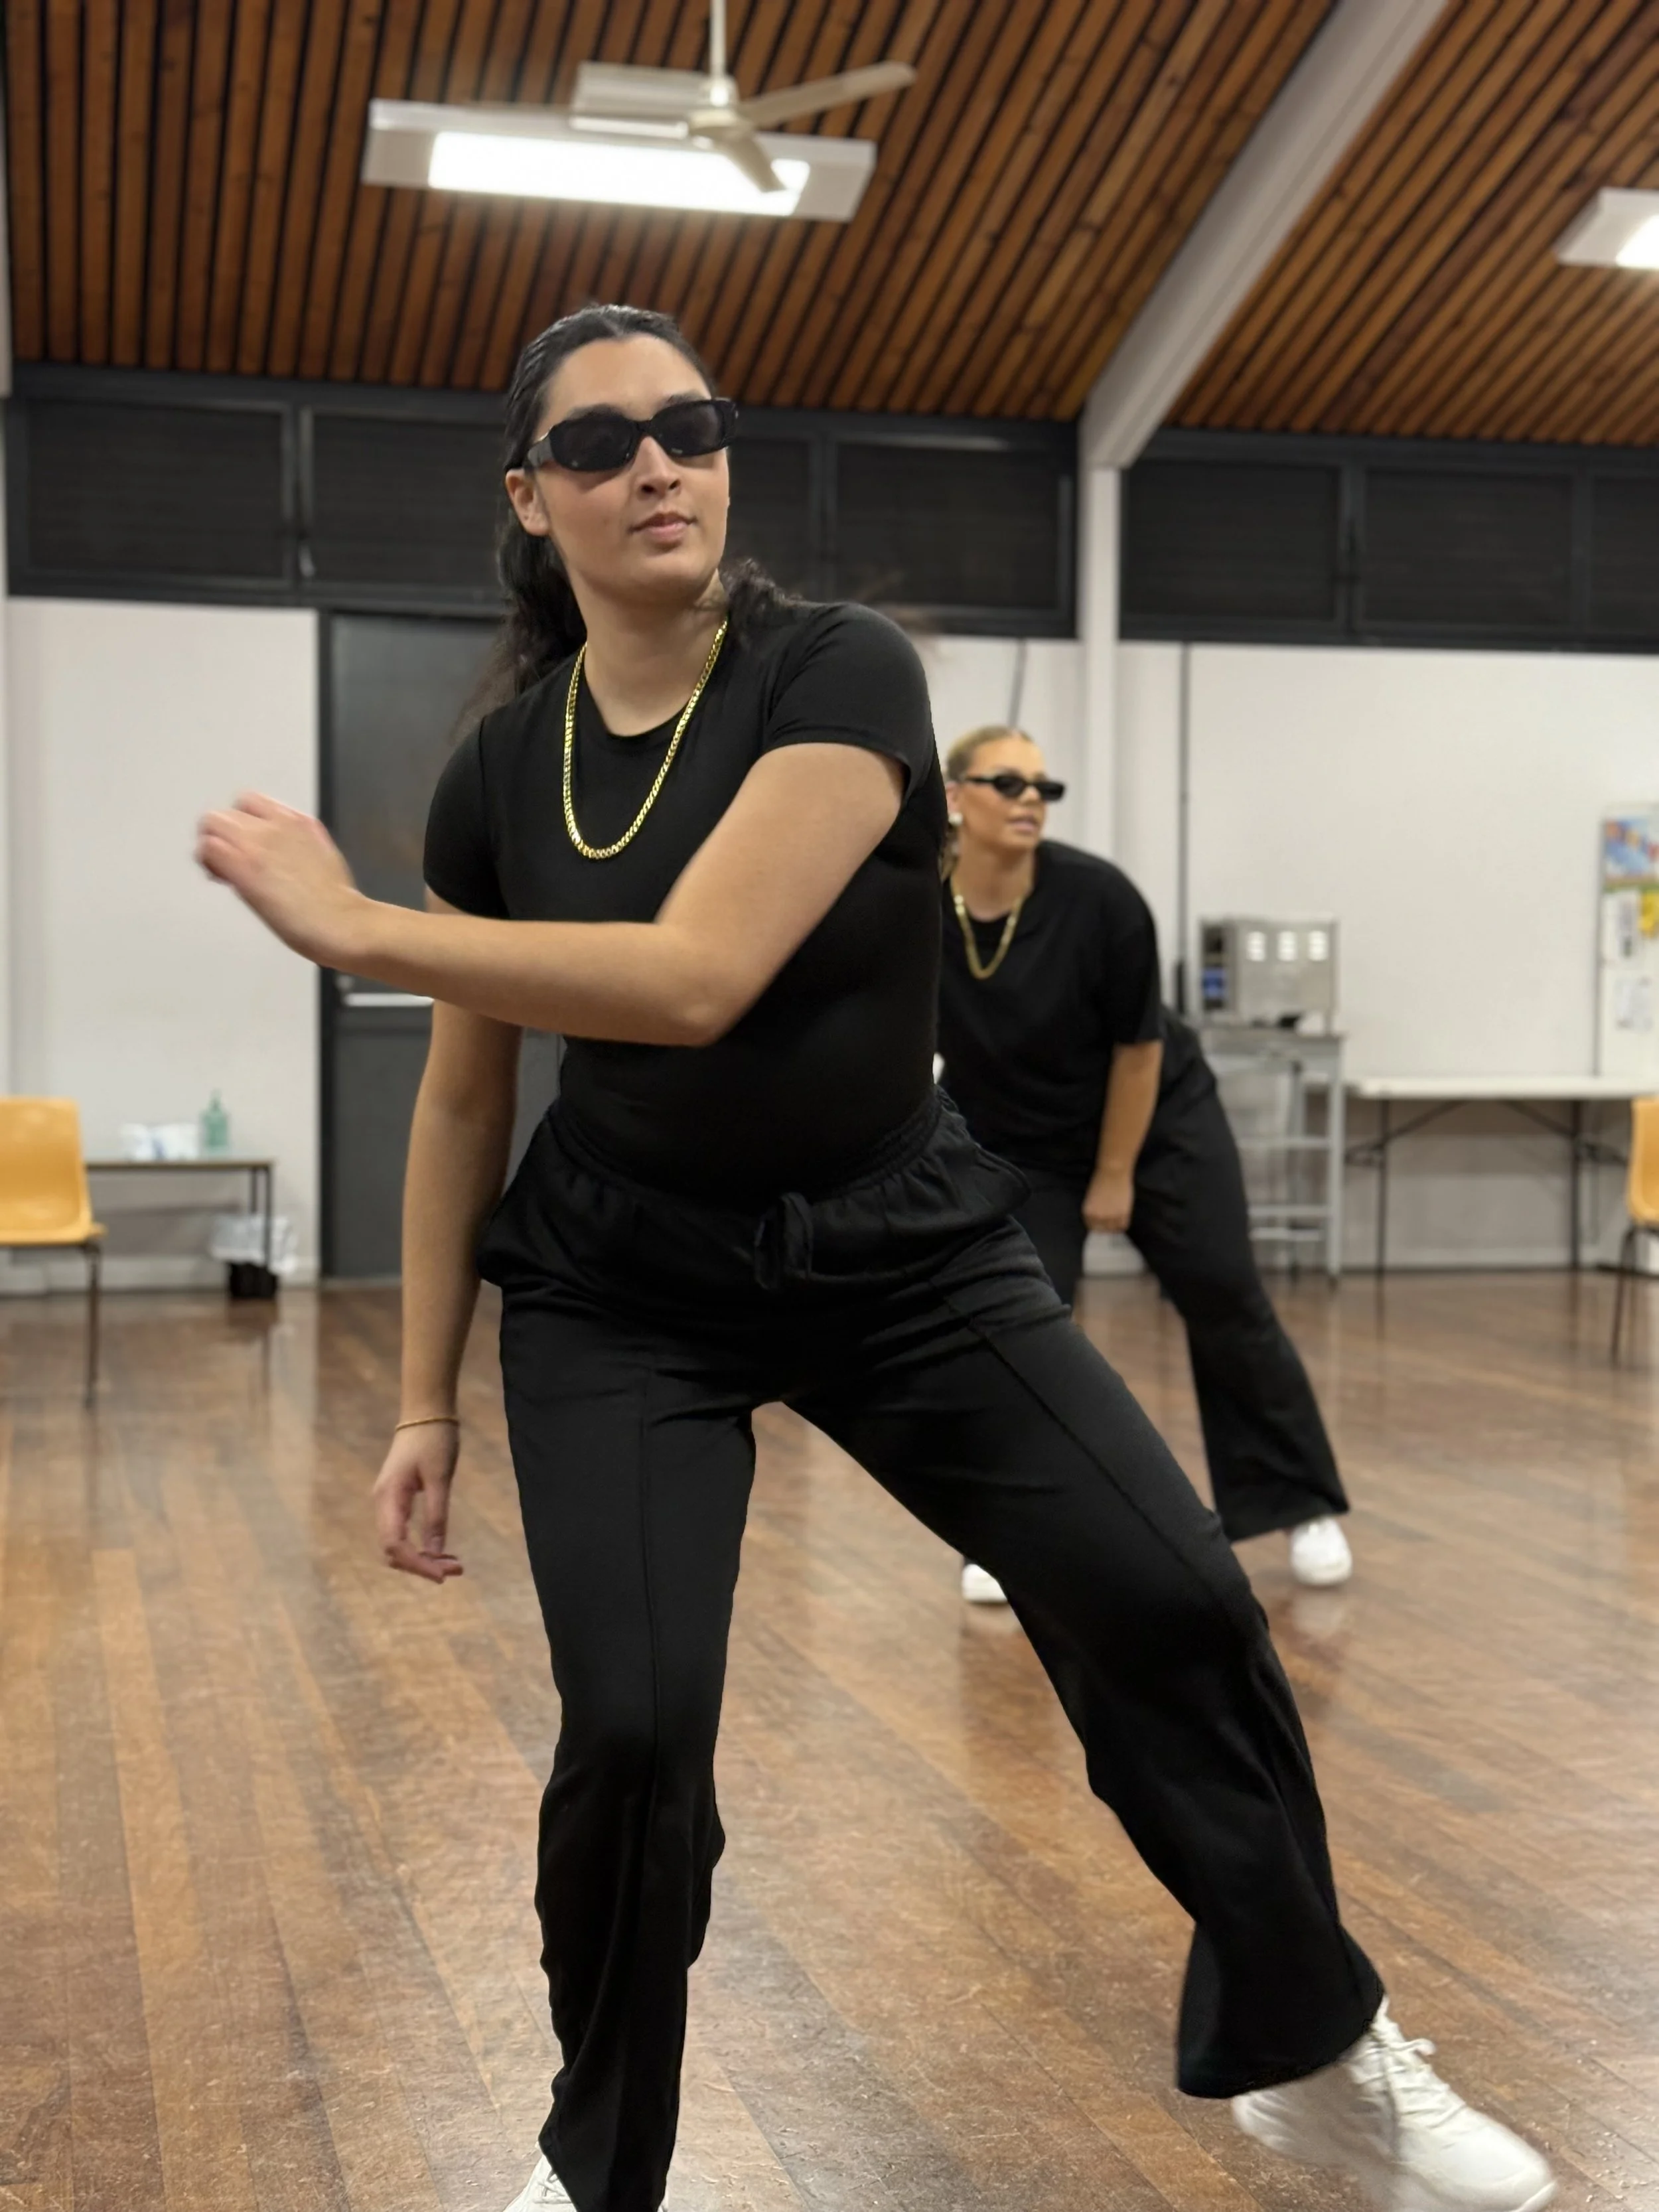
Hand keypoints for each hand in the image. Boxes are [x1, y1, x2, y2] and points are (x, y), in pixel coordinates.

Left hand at [197, 792, 366, 966]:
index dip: (242, 825)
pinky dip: (208, 861)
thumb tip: (277, 859)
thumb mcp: (321, 859)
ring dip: (211, 845)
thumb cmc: (337, 904)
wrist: (342, 921)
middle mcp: (277, 822)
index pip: (252, 804)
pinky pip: (207, 847)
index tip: (247, 849)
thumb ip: (296, 848)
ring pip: (212, 822)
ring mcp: (259, 840)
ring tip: (222, 872)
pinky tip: (223, 880)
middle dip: (222, 835)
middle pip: (227, 812)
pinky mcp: (243, 863)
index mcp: (298, 821)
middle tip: (227, 862)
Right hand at [372, 1423, 463, 1583]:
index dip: (417, 1564)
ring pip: (398, 1543)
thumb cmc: (434, 1440)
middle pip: (393, 1550)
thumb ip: (437, 1516)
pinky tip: (441, 1551)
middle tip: (456, 1570)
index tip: (443, 1575)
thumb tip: (436, 1553)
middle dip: (421, 1565)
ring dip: (423, 1557)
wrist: (425, 1413)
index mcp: (389, 1498)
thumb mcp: (441, 1478)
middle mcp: (382, 1504)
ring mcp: (387, 1502)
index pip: (395, 1545)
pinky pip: (403, 1532)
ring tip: (454, 1564)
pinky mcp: (397, 1499)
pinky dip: (421, 1545)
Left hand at [1083, 1168, 1133, 1234]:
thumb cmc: (1100, 1180)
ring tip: (1117, 1219)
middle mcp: (1098, 1217)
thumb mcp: (1092, 1198)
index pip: (1091, 1227)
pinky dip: (1123, 1224)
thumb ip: (1095, 1210)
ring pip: (1113, 1229)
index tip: (1101, 1223)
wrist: (1112, 1171)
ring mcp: (1111, 1217)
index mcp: (1088, 1213)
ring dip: (1115, 1226)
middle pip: (1102, 1230)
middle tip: (1110, 1222)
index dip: (1097, 1225)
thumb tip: (1099, 1219)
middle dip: (1106, 1227)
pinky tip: (1123, 1218)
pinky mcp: (1123, 1214)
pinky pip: (1123, 1225)